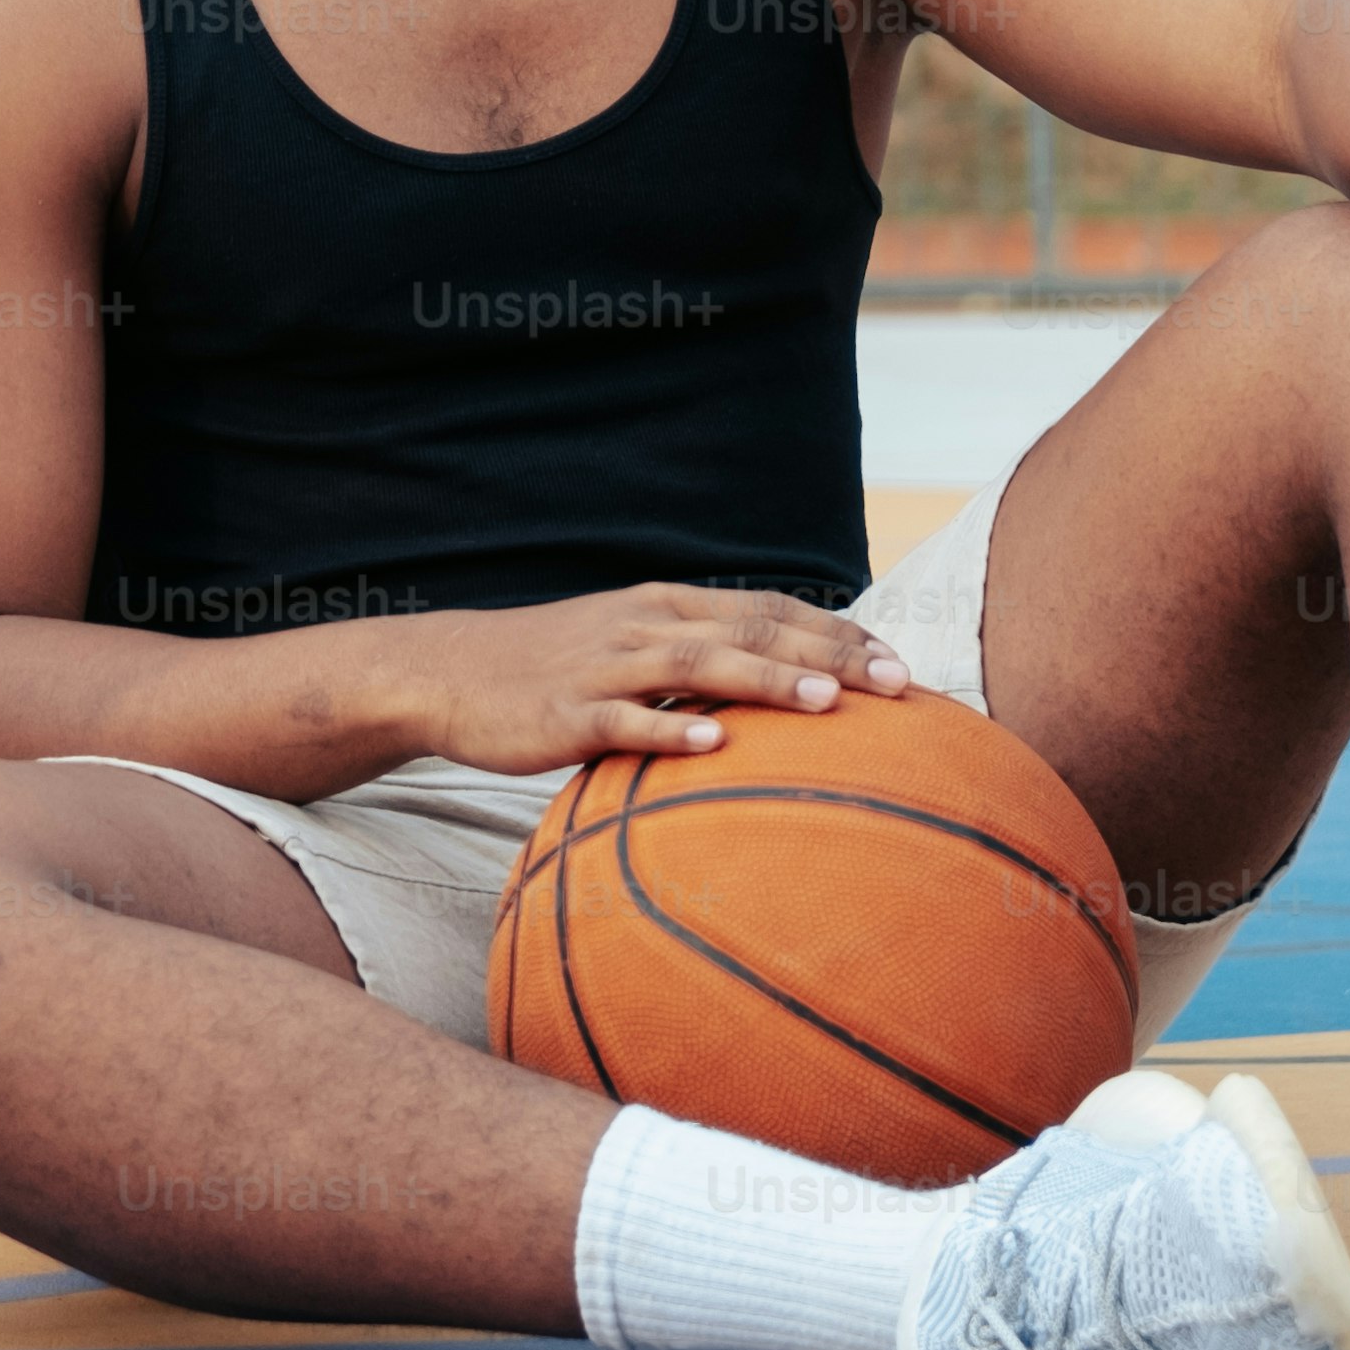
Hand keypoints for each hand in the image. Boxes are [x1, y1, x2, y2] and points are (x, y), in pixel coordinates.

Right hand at [383, 584, 910, 775]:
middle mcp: (645, 623)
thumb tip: (782, 689)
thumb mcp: (631, 644)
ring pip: (699, 665)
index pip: (770, 608)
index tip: (900, 662)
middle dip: (828, 656)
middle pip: (751, 630)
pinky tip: (712, 744)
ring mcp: (605, 665)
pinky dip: (671, 728)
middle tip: (896, 684)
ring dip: (766, 683)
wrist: (449, 672)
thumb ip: (698, 657)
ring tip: (826, 705)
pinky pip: (624, 720)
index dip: (837, 633)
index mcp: (668, 605)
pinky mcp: (565, 712)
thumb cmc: (554, 669)